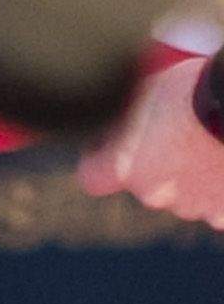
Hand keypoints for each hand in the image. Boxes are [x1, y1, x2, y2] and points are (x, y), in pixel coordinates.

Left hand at [80, 51, 223, 228]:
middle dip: (153, 164)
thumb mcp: (142, 90)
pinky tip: (222, 157)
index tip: (110, 141)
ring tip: (206, 140)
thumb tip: (112, 117)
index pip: (92, 178)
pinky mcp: (223, 214)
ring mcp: (192, 207)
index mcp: (123, 166)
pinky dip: (219, 187)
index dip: (99, 158)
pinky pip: (217, 203)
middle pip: (144, 183)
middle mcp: (153, 193)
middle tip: (174, 132)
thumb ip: (123, 116)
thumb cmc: (192, 88)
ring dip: (190, 177)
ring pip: (184, 195)